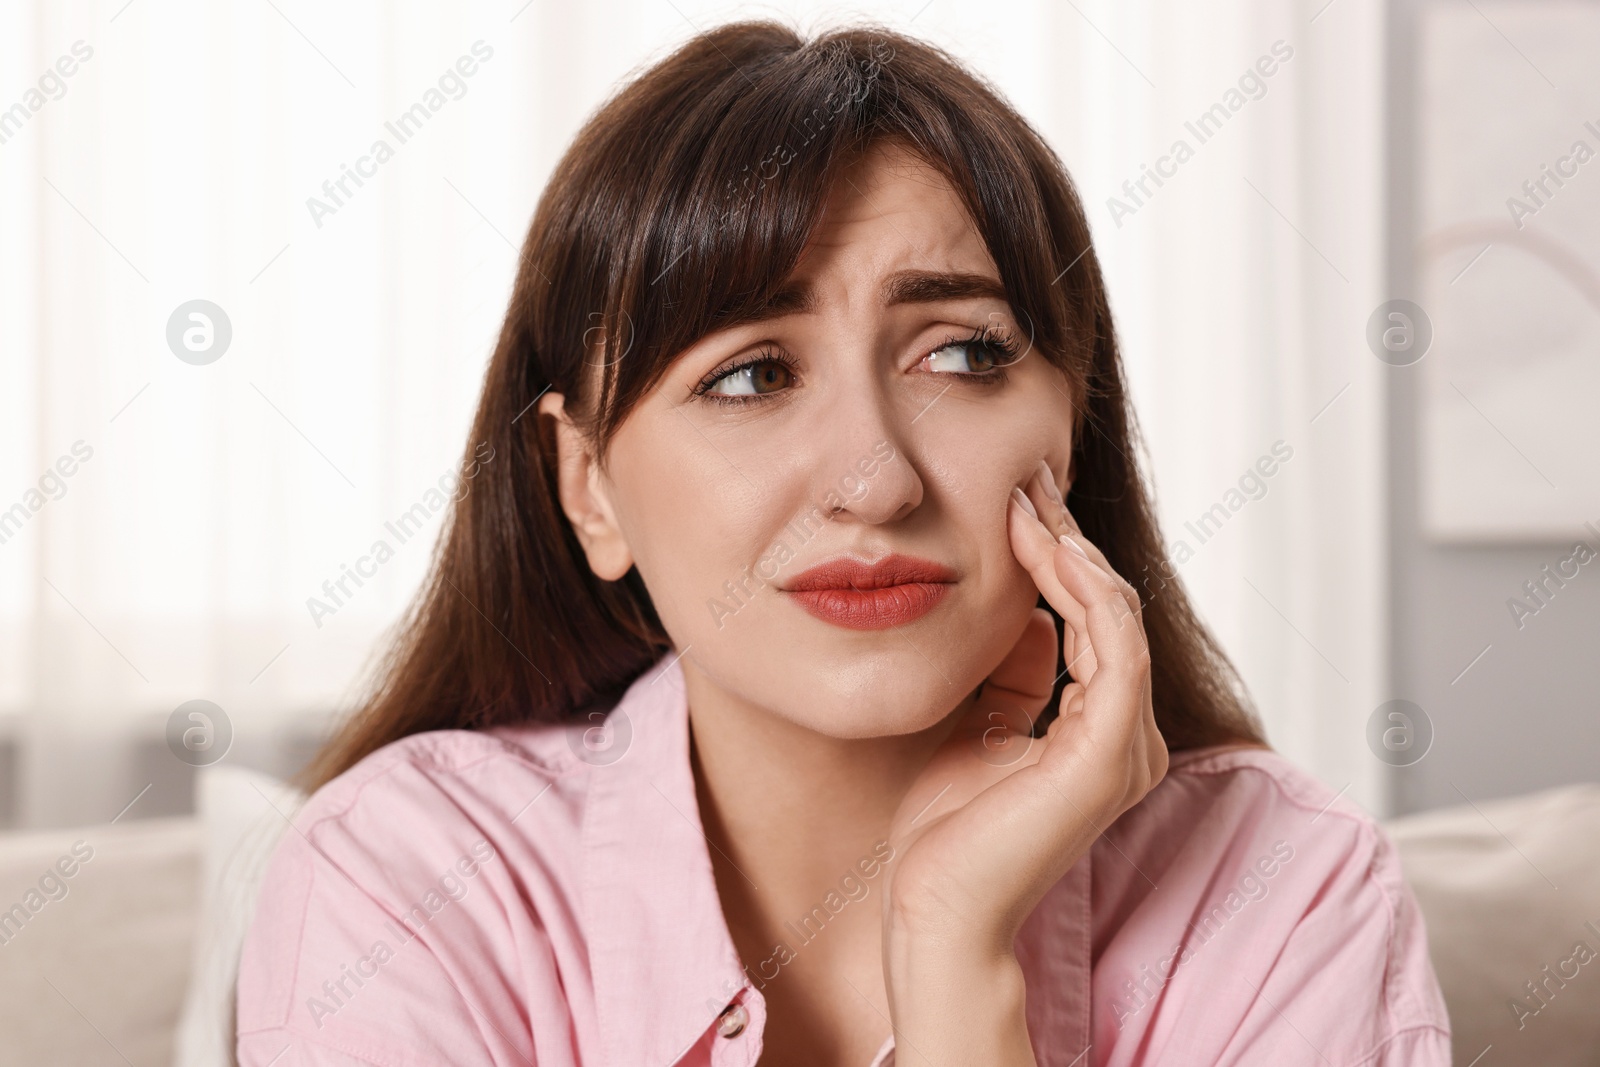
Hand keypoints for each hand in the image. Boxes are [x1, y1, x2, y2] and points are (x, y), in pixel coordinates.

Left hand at [880, 459, 1166, 1063]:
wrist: (931, 906)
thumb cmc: (943, 831)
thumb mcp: (979, 727)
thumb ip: (1015, 676)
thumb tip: (1030, 616)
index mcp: (1101, 737)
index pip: (1096, 624)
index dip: (1062, 559)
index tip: (1023, 503)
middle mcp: (1128, 740)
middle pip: (1112, 610)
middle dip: (1070, 540)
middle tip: (1032, 478)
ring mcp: (1124, 747)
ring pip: (1116, 615)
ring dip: (1072, 549)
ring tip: (1029, 498)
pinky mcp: (1105, 752)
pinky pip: (1109, 641)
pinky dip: (1077, 585)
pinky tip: (1038, 544)